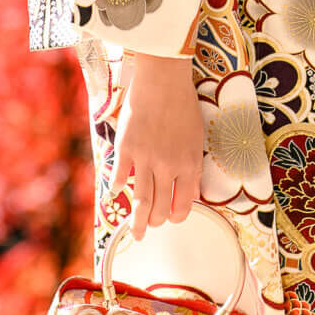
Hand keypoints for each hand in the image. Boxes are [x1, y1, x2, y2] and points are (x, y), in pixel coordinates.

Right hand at [116, 54, 203, 240]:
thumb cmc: (184, 107)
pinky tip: (116, 196)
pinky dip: (118, 189)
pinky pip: (121, 177)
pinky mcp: (126, 149)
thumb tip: (190, 192)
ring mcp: (146, 159)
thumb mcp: (197, 138)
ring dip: (138, 221)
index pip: (185, 202)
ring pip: (142, 200)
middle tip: (153, 227)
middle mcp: (168, 166)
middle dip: (157, 222)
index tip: (173, 219)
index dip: (178, 216)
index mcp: (190, 164)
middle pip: (161, 207)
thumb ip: (193, 166)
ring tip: (136, 233)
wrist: (163, 81)